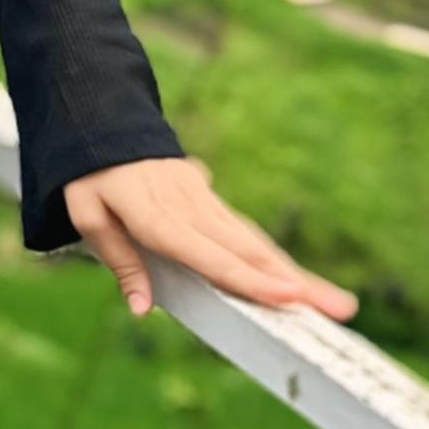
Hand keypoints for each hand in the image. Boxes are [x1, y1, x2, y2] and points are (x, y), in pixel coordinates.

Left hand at [61, 153, 358, 324]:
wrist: (101, 116)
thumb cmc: (88, 173)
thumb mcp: (86, 214)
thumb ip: (120, 261)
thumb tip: (143, 310)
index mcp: (159, 216)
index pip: (211, 256)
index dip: (251, 279)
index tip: (290, 297)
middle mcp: (191, 209)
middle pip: (250, 252)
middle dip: (297, 283)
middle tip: (342, 312)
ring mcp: (205, 201)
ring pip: (256, 243)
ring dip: (297, 273)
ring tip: (337, 303)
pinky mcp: (209, 198)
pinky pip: (245, 233)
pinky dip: (275, 259)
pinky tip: (300, 282)